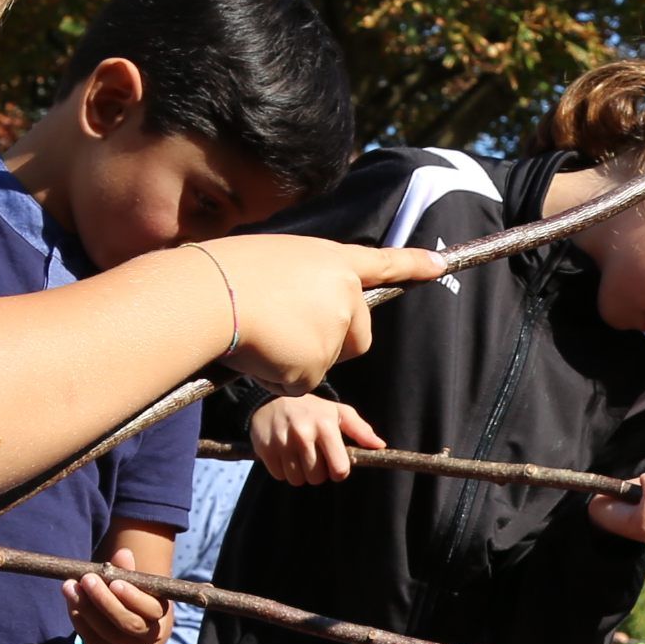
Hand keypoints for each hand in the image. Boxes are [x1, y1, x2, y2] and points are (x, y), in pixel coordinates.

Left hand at [64, 547, 174, 643]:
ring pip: (108, 632)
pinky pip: (93, 642)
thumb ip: (128, 571)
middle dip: (105, 600)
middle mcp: (149, 637)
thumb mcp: (134, 587)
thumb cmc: (132, 603)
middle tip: (87, 579)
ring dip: (86, 608)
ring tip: (69, 586)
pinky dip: (80, 621)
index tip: (114, 581)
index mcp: (160, 616)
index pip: (151, 609)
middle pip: (129, 623)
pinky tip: (71, 603)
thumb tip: (124, 553)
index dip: (133, 597)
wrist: (133, 639)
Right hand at [203, 231, 427, 391]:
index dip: (414, 264)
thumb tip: (300, 316)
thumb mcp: (273, 262)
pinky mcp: (317, 365)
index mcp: (333, 261)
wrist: (206, 297)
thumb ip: (302, 283)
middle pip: (356, 336)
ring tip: (261, 332)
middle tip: (287, 332)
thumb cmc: (225, 274)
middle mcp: (345, 294)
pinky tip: (260, 353)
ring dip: (295, 358)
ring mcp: (334, 331)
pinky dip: (279, 376)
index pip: (384, 262)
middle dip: (332, 345)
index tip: (439, 266)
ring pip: (323, 362)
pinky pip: (300, 382)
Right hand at [252, 392, 382, 483]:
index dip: (338, 472)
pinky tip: (284, 455)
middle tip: (314, 457)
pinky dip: (283, 471)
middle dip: (317, 472)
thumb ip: (361, 430)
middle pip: (317, 478)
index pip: (339, 469)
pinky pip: (279, 476)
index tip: (334, 464)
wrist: (272, 400)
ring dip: (300, 474)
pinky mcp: (265, 448)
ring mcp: (282, 441)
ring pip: (297, 480)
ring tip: (299, 456)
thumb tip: (380, 446)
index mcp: (326, 426)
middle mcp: (304, 433)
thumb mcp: (339, 413)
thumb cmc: (312, 410)